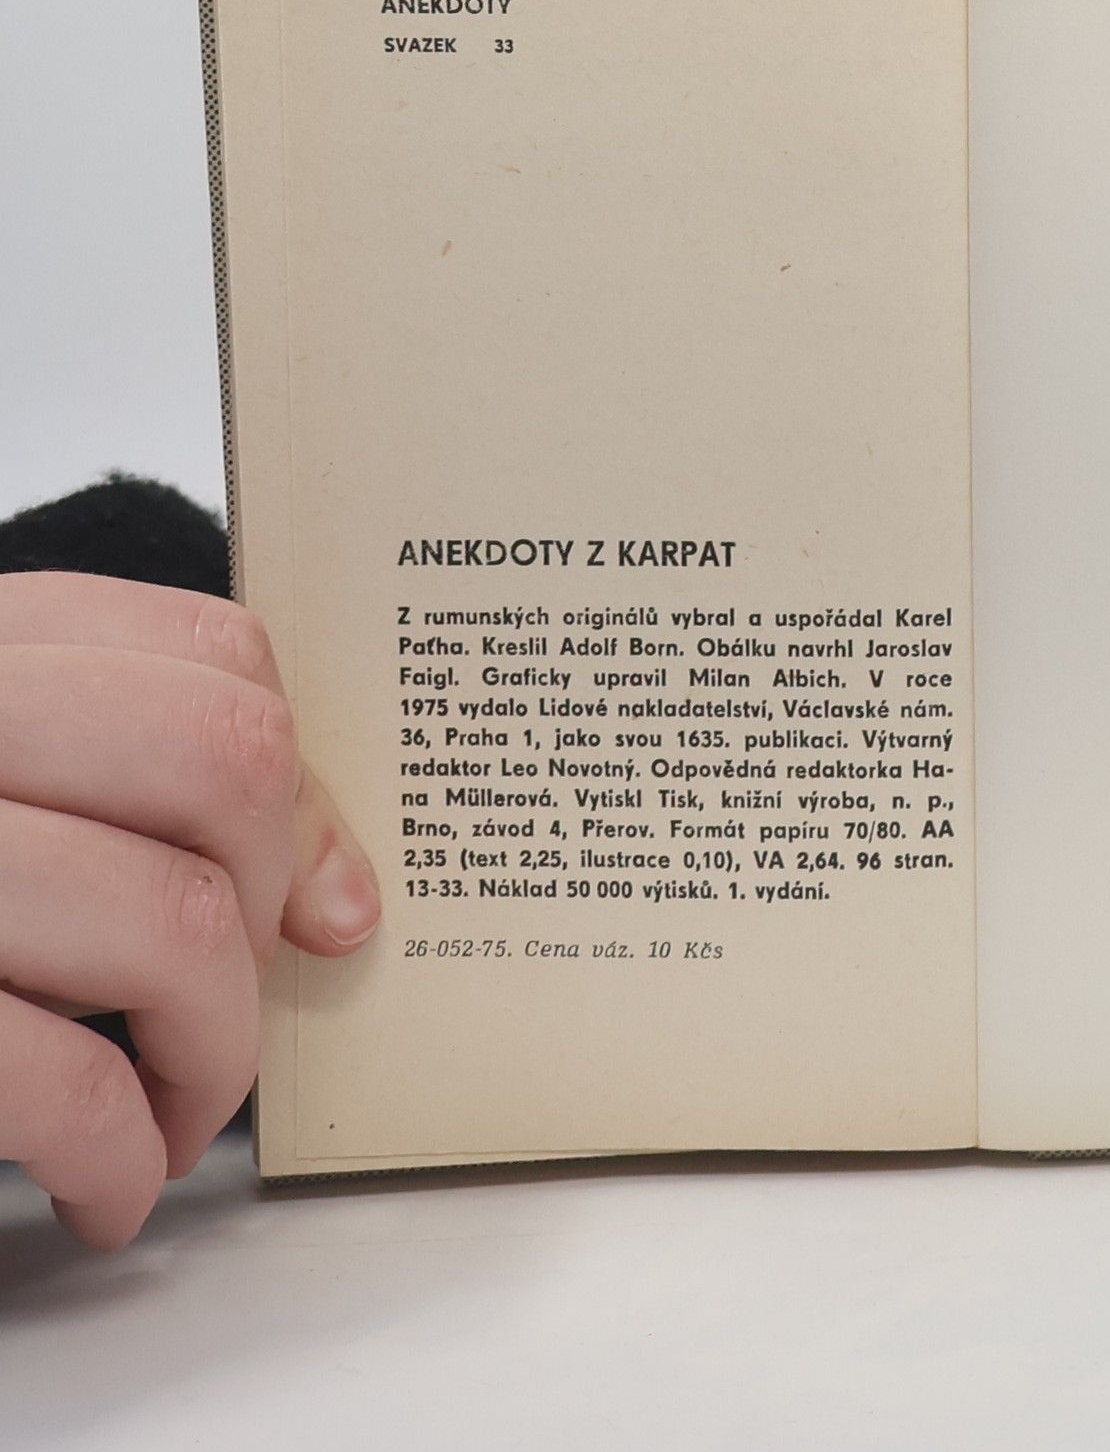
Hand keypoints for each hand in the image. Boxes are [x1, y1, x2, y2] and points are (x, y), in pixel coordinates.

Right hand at [0, 572, 380, 1246]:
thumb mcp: (3, 781)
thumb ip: (147, 791)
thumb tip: (344, 905)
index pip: (217, 655)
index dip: (288, 781)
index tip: (293, 889)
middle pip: (224, 765)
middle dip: (267, 909)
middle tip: (219, 1004)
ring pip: (168, 921)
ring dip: (214, 1057)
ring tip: (175, 1115)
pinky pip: (57, 1076)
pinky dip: (118, 1154)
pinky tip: (107, 1185)